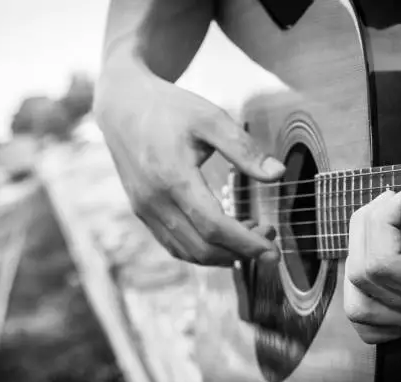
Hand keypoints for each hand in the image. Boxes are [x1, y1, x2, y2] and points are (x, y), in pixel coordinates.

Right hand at [95, 72, 282, 265]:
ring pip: (187, 252)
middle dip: (240, 253)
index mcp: (173, 177)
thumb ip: (244, 149)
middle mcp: (155, 201)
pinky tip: (222, 237)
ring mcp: (145, 210)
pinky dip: (201, 250)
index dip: (246, 244)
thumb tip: (278, 174)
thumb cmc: (169, 109)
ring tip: (250, 236)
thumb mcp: (210, 119)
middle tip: (269, 238)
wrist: (123, 106)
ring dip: (222, 255)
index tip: (273, 249)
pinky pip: (173, 244)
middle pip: (202, 248)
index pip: (214, 227)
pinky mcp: (143, 212)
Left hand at [344, 118, 400, 343]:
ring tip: (378, 231)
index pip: (384, 264)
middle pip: (365, 276)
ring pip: (360, 306)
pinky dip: (362, 292)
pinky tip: (375, 265)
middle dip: (366, 228)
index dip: (380, 221)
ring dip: (358, 260)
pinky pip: (371, 323)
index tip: (400, 195)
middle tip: (388, 203)